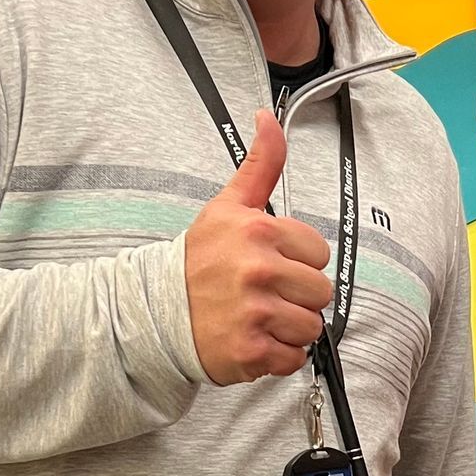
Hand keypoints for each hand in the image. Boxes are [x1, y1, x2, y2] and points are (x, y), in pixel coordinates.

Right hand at [183, 109, 334, 383]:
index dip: (297, 261)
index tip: (268, 264)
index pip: (318, 253)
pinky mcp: (252, 351)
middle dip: (297, 296)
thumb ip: (260, 164)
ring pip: (311, 326)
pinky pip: (294, 358)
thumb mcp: (228, 206)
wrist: (156, 312)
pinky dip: (278, 356)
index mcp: (259, 233)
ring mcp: (255, 313)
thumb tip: (269, 116)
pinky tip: (253, 339)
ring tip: (257, 317)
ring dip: (289, 327)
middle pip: (320, 292)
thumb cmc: (198, 260)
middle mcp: (259, 271)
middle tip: (263, 294)